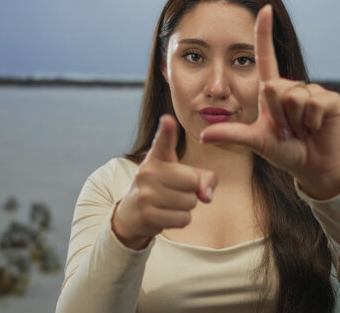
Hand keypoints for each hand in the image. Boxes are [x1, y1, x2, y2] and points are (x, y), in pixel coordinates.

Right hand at [112, 114, 217, 248]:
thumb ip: (204, 178)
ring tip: (169, 203)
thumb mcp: (183, 176)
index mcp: (157, 157)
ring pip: (190, 202)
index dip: (167, 130)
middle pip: (193, 181)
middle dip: (193, 190)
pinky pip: (184, 219)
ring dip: (187, 207)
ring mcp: (145, 194)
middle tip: (175, 191)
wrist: (133, 213)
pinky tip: (166, 215)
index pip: (163, 141)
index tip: (168, 119)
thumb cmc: (165, 188)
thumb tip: (206, 196)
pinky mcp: (147, 216)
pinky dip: (182, 220)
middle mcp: (147, 172)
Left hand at [200, 5, 339, 199]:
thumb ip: (232, 136)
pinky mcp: (329, 99)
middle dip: (278, 116)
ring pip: (294, 98)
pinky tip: (315, 128)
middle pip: (275, 89)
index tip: (264, 8)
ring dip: (295, 122)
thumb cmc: (283, 150)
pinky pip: (313, 104)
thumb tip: (203, 135)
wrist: (310, 165)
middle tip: (287, 131)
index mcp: (272, 90)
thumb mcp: (255, 142)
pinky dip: (311, 122)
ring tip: (301, 130)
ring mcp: (311, 91)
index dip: (264, 33)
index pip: (266, 56)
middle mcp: (291, 86)